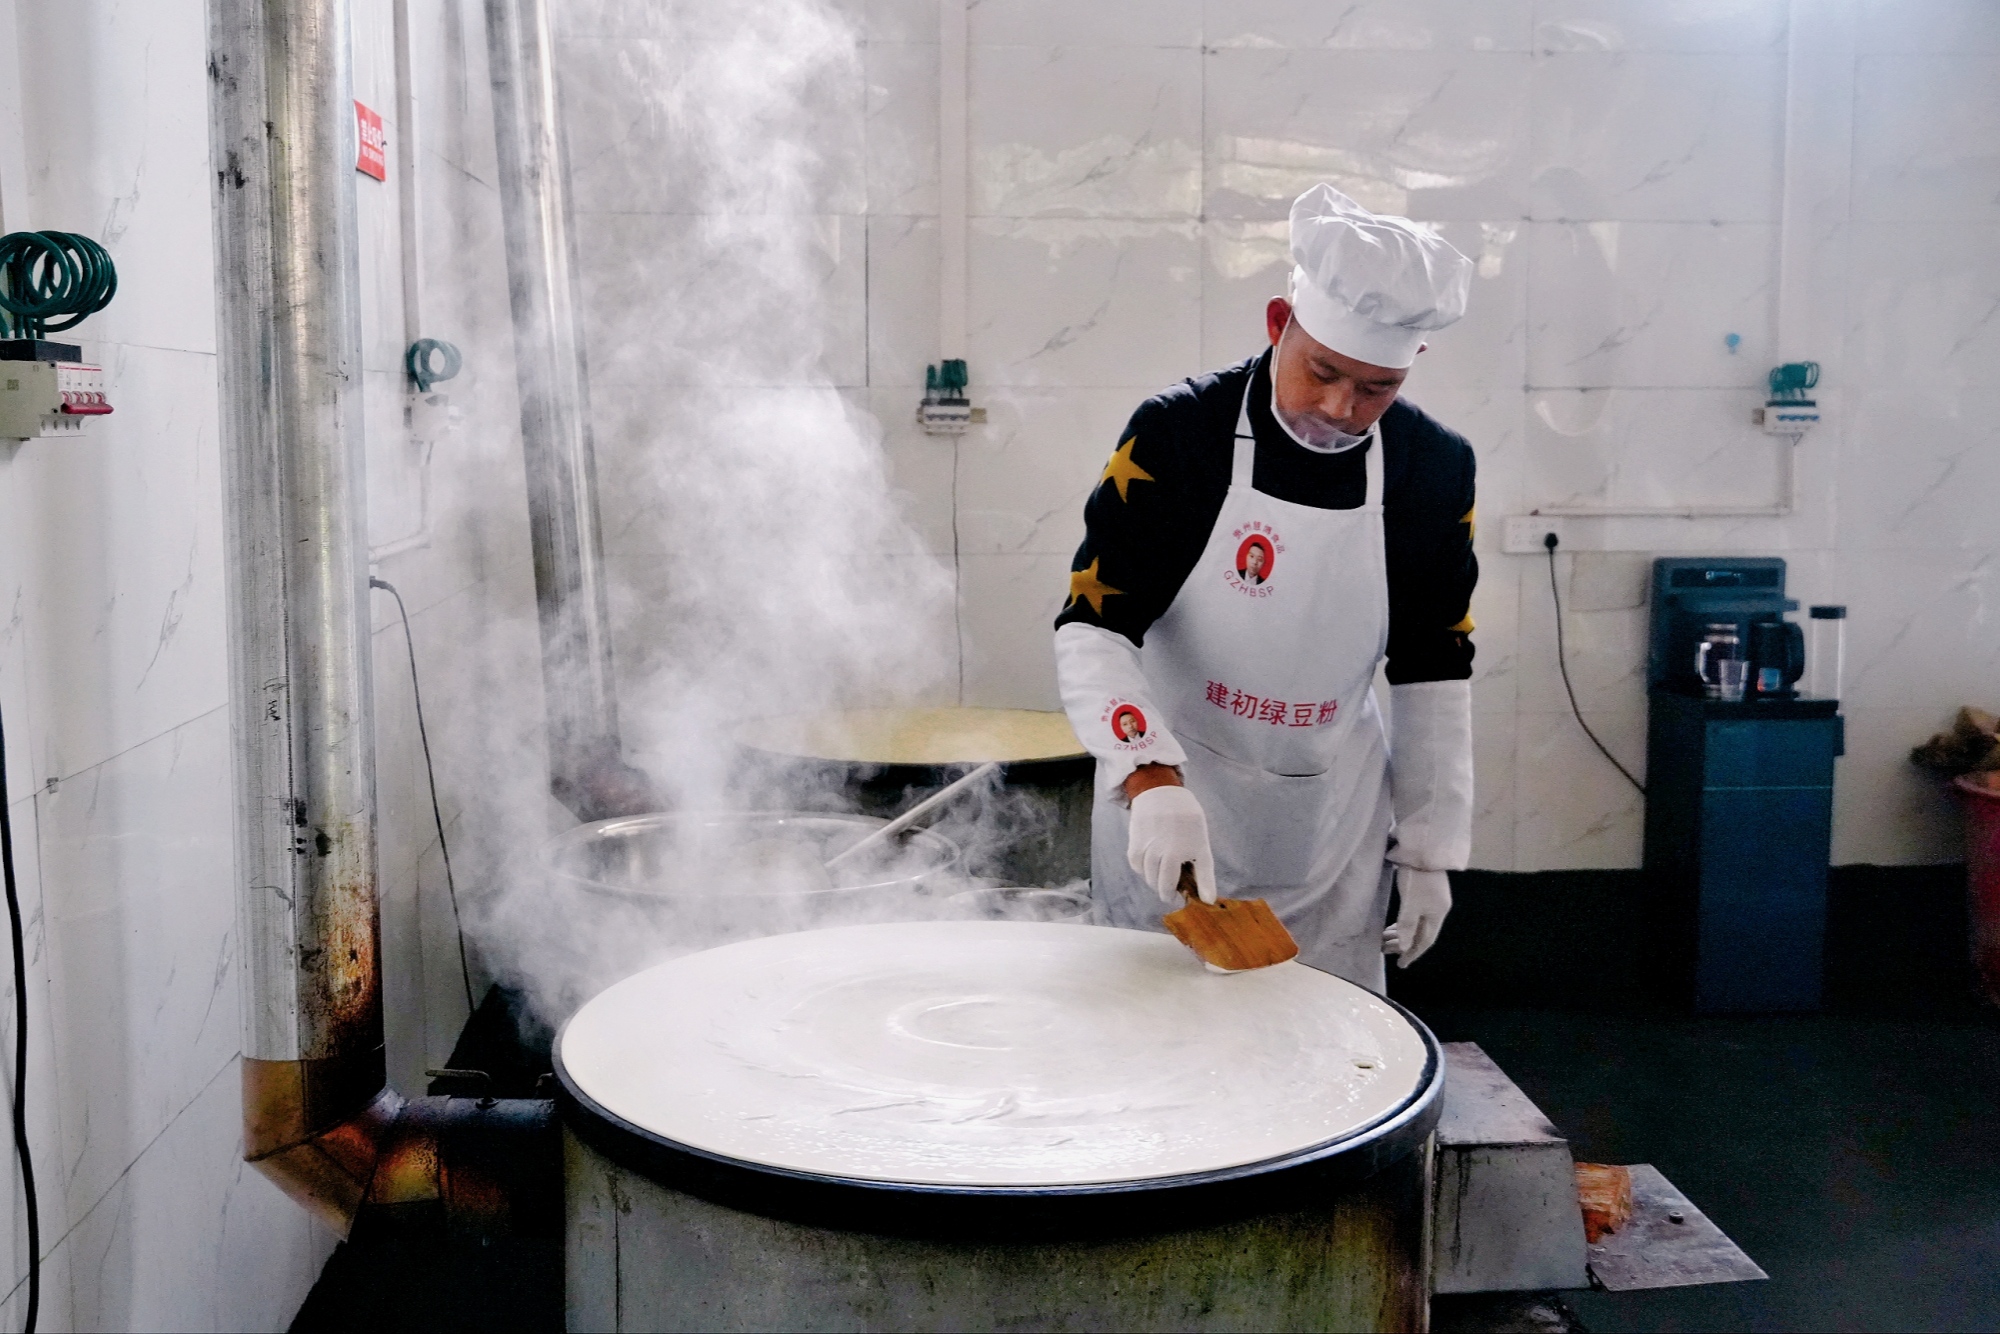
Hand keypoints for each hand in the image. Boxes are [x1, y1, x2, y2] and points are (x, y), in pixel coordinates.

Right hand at [1127, 784, 1215, 904]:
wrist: (1161, 793)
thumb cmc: (1187, 821)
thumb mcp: (1201, 844)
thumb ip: (1205, 874)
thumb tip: (1209, 901)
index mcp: (1183, 851)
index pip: (1181, 884)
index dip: (1183, 896)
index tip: (1188, 902)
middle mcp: (1164, 851)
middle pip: (1162, 885)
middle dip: (1168, 891)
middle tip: (1173, 889)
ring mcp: (1148, 848)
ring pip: (1149, 877)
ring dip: (1155, 881)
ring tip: (1163, 874)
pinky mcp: (1135, 844)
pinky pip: (1137, 866)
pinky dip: (1143, 870)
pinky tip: (1152, 863)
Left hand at [1383, 866, 1450, 966]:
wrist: (1423, 849)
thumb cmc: (1416, 878)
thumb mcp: (1410, 903)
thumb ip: (1407, 925)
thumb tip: (1405, 948)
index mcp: (1437, 914)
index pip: (1425, 941)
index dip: (1412, 953)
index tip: (1400, 964)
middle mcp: (1437, 909)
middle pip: (1420, 932)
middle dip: (1403, 943)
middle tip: (1385, 950)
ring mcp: (1431, 899)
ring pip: (1416, 922)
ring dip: (1401, 932)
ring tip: (1384, 939)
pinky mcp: (1424, 890)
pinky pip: (1413, 914)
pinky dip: (1403, 922)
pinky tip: (1394, 924)